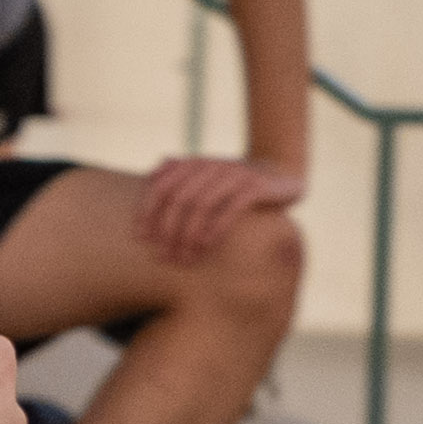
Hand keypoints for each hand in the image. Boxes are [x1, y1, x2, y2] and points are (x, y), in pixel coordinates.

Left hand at [135, 155, 301, 264]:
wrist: (282, 172)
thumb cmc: (236, 181)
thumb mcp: (207, 174)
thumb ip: (180, 172)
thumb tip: (151, 178)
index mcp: (195, 163)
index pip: (161, 186)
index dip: (147, 211)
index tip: (140, 238)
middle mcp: (212, 166)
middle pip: (179, 199)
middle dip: (167, 231)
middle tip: (162, 257)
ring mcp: (235, 174)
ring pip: (202, 205)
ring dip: (188, 236)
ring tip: (183, 259)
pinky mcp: (256, 187)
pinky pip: (230, 208)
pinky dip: (215, 228)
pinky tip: (205, 246)